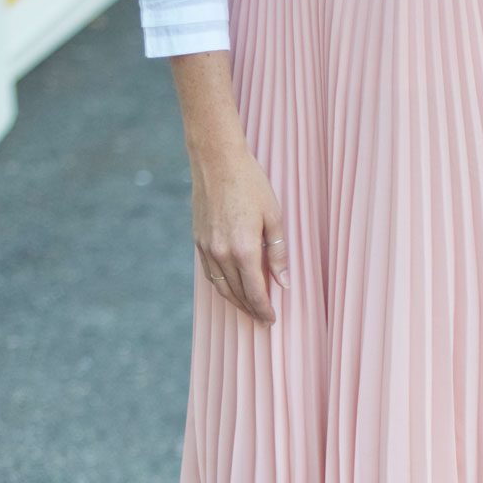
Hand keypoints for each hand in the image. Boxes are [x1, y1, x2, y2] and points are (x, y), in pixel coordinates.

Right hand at [190, 143, 289, 326]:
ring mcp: (207, 249)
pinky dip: (221, 286)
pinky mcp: (198, 241)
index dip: (264, 309)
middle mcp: (222, 254)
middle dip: (252, 310)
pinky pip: (210, 274)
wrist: (216, 161)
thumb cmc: (250, 184)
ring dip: (235, 302)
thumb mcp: (274, 217)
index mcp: (244, 250)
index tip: (272, 320)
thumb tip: (284, 283)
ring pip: (221, 287)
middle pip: (238, 294)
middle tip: (263, 321)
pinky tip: (231, 289)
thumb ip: (278, 254)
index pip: (255, 293)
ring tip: (249, 310)